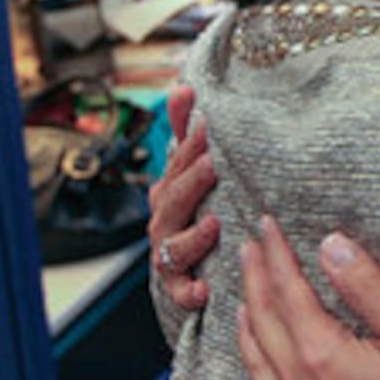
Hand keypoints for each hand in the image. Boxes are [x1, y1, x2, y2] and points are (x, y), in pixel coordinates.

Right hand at [147, 85, 220, 309]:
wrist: (189, 271)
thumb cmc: (193, 211)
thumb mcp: (190, 170)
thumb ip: (188, 131)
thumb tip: (185, 86)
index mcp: (170, 190)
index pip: (177, 164)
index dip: (190, 146)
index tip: (209, 127)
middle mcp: (165, 222)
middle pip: (173, 200)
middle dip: (190, 181)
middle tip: (212, 163)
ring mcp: (170, 256)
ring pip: (174, 246)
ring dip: (193, 236)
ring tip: (214, 223)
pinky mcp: (179, 288)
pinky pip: (180, 292)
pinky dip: (190, 292)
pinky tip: (204, 289)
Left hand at [238, 217, 379, 379]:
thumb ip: (368, 287)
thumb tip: (331, 244)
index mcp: (323, 354)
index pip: (288, 290)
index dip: (276, 253)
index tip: (267, 224)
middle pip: (264, 322)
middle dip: (254, 279)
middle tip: (249, 248)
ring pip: (257, 365)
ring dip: (246, 325)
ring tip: (242, 300)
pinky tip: (252, 379)